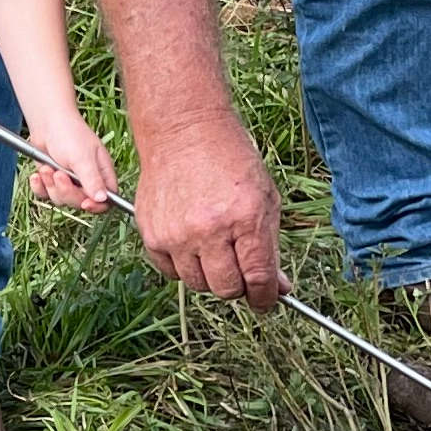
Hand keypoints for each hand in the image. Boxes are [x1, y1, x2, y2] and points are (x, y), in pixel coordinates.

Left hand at [19, 107, 124, 214]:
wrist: (45, 122)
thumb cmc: (69, 133)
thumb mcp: (82, 158)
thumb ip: (92, 180)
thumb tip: (103, 199)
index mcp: (101, 173)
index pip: (106, 200)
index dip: (97, 206)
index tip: (85, 203)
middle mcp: (87, 180)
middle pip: (80, 202)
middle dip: (66, 191)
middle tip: (58, 175)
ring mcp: (69, 181)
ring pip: (61, 200)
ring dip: (51, 185)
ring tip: (47, 168)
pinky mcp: (52, 180)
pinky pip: (45, 194)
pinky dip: (40, 187)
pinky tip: (37, 175)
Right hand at [134, 107, 286, 306]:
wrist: (184, 131)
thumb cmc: (230, 160)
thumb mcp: (264, 198)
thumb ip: (270, 246)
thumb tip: (278, 288)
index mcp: (245, 217)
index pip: (258, 278)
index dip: (265, 297)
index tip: (266, 300)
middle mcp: (209, 229)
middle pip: (226, 288)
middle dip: (238, 285)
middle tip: (240, 269)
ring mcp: (176, 234)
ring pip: (198, 284)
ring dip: (210, 275)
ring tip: (214, 248)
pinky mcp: (152, 234)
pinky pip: (170, 272)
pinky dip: (183, 266)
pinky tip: (191, 243)